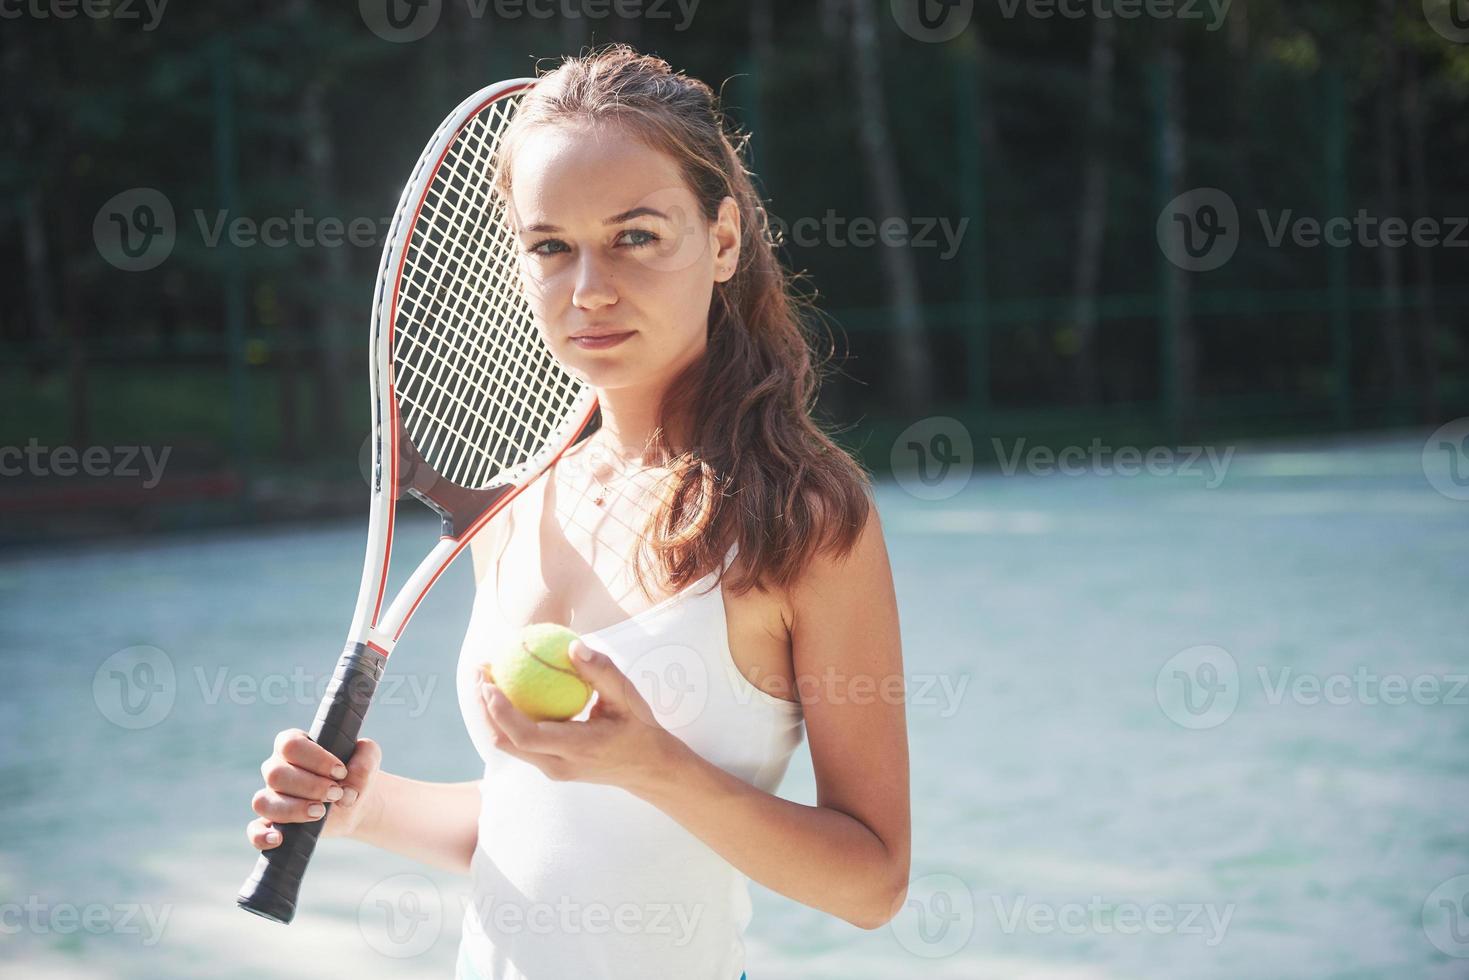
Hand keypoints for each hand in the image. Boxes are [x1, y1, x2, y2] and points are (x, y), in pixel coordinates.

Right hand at [246, 729, 381, 850]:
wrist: (355, 801)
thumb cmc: (356, 773)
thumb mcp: (369, 759)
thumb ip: (366, 757)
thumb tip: (349, 781)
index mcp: (295, 745)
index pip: (290, 744)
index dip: (315, 759)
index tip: (341, 772)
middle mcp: (276, 768)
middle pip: (276, 774)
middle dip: (310, 786)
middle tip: (336, 793)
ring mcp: (271, 796)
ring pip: (264, 801)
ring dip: (293, 809)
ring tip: (321, 812)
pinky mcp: (272, 822)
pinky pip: (254, 830)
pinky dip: (261, 836)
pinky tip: (280, 839)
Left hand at [479, 639, 678, 793]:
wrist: (649, 768)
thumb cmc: (640, 728)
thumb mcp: (628, 697)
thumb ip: (602, 672)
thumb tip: (573, 646)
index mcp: (576, 749)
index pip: (526, 736)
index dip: (500, 711)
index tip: (489, 681)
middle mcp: (558, 765)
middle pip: (506, 742)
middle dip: (484, 708)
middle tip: (479, 671)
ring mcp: (553, 770)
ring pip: (508, 745)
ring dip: (491, 714)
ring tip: (486, 679)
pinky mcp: (551, 767)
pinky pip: (520, 744)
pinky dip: (507, 720)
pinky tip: (508, 692)